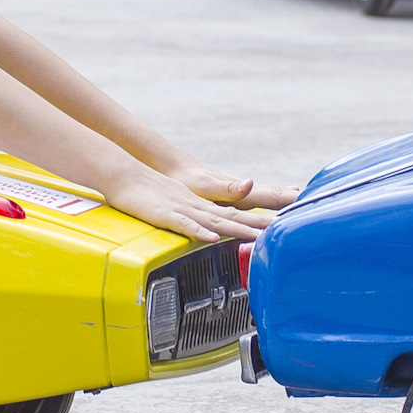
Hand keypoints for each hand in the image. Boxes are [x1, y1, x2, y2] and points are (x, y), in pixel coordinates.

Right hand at [103, 166, 274, 242]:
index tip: (285, 223)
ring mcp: (185, 209)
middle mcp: (200, 206)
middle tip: (284, 228)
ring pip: (215, 220)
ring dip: (237, 229)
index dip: (261, 218)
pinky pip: (185, 225)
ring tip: (258, 236)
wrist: (127, 175)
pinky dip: (199, 231)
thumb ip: (199, 216)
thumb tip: (215, 230)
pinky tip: (212, 237)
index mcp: (205, 206)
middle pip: (235, 216)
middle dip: (260, 223)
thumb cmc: (152, 193)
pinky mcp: (167, 215)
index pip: (240, 213)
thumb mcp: (181, 205)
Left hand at [172, 162, 298, 211]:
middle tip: (317, 199)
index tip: (309, 201)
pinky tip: (272, 195)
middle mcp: (243, 190)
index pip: (271, 196)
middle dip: (293, 198)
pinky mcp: (231, 190)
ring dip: (284, 196)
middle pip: (274, 194)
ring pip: (267, 193)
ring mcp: (238, 189)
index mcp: (240, 192)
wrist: (173, 165)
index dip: (290, 201)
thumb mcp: (205, 187)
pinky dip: (271, 196)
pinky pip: (257, 195)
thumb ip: (228, 189)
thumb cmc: (186, 180)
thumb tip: (250, 183)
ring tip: (300, 196)